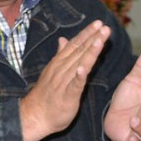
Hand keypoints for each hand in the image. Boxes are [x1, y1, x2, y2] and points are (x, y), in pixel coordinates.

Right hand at [21, 20, 110, 140]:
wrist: (35, 116)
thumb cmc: (47, 95)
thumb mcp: (54, 71)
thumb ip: (61, 55)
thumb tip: (63, 39)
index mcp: (60, 63)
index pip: (75, 45)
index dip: (87, 34)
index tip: (98, 23)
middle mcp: (62, 69)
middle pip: (80, 51)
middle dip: (93, 38)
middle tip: (105, 26)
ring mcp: (64, 81)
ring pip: (79, 64)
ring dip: (90, 51)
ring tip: (100, 40)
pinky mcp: (67, 95)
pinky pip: (74, 84)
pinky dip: (79, 76)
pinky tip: (84, 68)